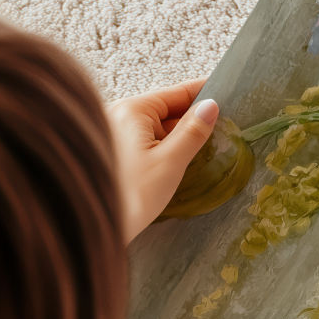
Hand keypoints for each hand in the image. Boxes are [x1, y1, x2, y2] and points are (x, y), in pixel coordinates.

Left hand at [108, 80, 219, 241]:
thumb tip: (211, 107)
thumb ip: (192, 132)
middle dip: (194, 118)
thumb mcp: (170, 162)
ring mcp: (115, 135)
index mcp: (131, 111)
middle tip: (224, 126)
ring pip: (157, 128)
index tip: (226, 93)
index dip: (203, 93)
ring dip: (180, 136)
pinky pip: (147, 142)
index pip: (176, 93)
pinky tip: (182, 159)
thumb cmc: (130, 197)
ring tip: (207, 146)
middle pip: (166, 110)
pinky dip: (165, 147)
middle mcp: (118, 116)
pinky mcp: (115, 153)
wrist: (91, 226)